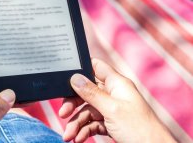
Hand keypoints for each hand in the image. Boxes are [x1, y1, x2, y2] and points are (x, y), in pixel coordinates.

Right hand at [59, 58, 175, 142]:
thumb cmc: (139, 129)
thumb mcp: (111, 109)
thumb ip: (91, 92)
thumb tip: (75, 77)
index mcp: (117, 83)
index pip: (96, 66)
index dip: (81, 69)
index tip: (65, 77)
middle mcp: (113, 94)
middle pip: (86, 92)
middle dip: (73, 104)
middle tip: (63, 114)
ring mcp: (112, 109)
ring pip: (87, 110)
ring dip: (76, 122)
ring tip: (68, 136)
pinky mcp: (111, 123)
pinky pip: (92, 123)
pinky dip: (84, 130)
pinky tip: (78, 138)